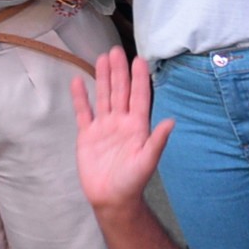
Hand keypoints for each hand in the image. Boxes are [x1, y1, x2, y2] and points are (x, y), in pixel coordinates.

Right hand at [71, 47, 173, 209]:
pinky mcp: (87, 135)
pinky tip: (77, 81)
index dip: (139, 78)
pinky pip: (83, 112)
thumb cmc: (133, 181)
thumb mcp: (148, 161)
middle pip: (120, 91)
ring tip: (101, 58)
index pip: (139, 96)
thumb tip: (171, 121)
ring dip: (102, 78)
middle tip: (116, 50)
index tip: (139, 59)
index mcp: (138, 126)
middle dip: (119, 71)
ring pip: (103, 97)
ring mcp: (104, 127)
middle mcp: (121, 122)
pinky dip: (80, 98)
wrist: (112, 198)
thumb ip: (158, 141)